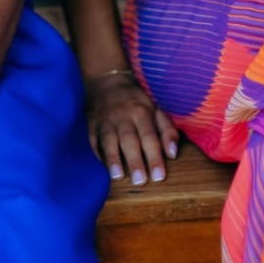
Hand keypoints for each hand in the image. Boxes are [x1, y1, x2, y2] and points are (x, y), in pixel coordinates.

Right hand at [86, 72, 178, 186]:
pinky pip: (92, 139)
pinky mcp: (91, 123)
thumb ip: (166, 130)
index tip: (159, 177)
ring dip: (113, 158)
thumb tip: (173, 153)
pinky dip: (96, 152)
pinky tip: (101, 166)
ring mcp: (105, 120)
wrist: (107, 81)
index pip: (150, 137)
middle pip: (129, 140)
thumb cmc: (136, 100)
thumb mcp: (155, 108)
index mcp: (142, 112)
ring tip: (117, 177)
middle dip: (134, 160)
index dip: (155, 156)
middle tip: (140, 181)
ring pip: (109, 140)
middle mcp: (123, 117)